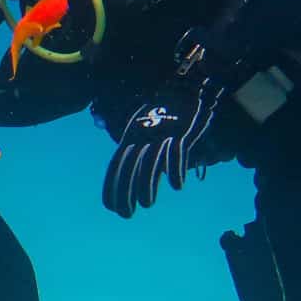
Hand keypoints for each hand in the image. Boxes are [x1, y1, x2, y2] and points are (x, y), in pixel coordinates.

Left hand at [101, 78, 226, 218]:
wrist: (189, 86)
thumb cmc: (169, 112)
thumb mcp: (151, 130)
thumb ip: (146, 152)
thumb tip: (145, 176)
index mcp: (132, 134)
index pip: (117, 163)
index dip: (112, 185)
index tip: (110, 207)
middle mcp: (143, 134)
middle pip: (129, 165)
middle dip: (125, 191)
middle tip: (125, 214)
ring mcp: (162, 131)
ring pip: (150, 161)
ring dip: (146, 184)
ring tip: (146, 204)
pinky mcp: (183, 129)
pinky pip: (177, 150)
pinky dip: (177, 168)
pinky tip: (177, 186)